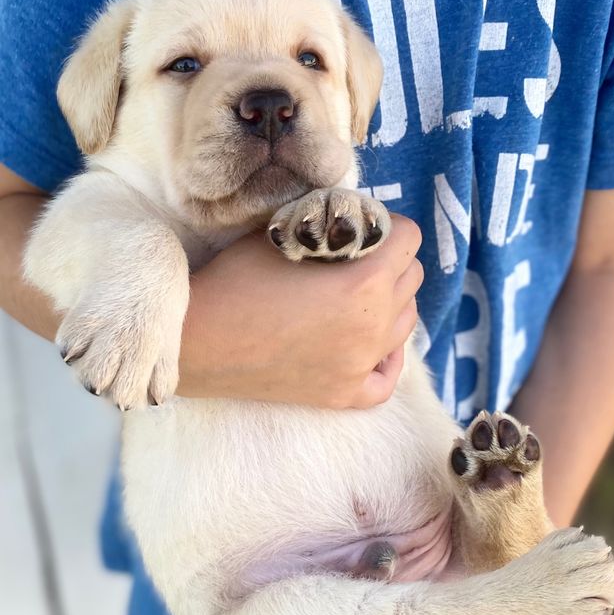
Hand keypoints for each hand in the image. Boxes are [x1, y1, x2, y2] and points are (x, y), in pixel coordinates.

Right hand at [178, 214, 422, 407]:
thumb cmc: (236, 281)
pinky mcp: (342, 394)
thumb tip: (355, 220)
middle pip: (413, 279)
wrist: (199, 341)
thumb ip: (332, 226)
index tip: (363, 224)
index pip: (410, 238)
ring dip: (391, 302)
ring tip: (358, 295)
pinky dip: (386, 359)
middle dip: (392, 259)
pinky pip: (387, 378)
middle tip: (357, 256)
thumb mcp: (287, 233)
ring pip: (406, 324)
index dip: (387, 223)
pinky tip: (370, 345)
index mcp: (365, 282)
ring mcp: (360, 365)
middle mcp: (373, 327)